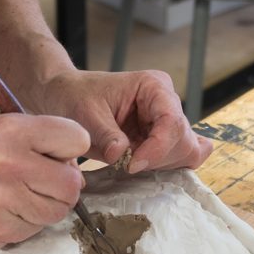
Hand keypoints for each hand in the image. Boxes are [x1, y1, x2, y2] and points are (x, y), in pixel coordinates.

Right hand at [0, 113, 89, 244]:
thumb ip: (37, 136)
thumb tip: (75, 165)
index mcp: (10, 131)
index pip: (76, 140)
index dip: (71, 148)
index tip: (59, 154)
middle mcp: (7, 165)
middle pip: (71, 183)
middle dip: (64, 182)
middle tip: (46, 179)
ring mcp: (1, 202)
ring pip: (57, 211)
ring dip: (48, 204)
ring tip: (24, 193)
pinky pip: (35, 229)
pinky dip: (28, 221)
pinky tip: (8, 208)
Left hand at [38, 69, 212, 172]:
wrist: (67, 97)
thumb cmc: (76, 97)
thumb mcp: (85, 114)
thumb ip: (105, 134)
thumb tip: (120, 155)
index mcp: (153, 86)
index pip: (171, 121)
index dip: (158, 148)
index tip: (132, 165)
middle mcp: (166, 102)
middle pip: (183, 140)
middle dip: (157, 159)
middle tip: (126, 164)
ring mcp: (167, 122)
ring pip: (185, 152)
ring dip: (160, 165)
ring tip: (129, 161)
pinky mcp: (162, 139)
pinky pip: (181, 157)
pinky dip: (167, 167)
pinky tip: (144, 165)